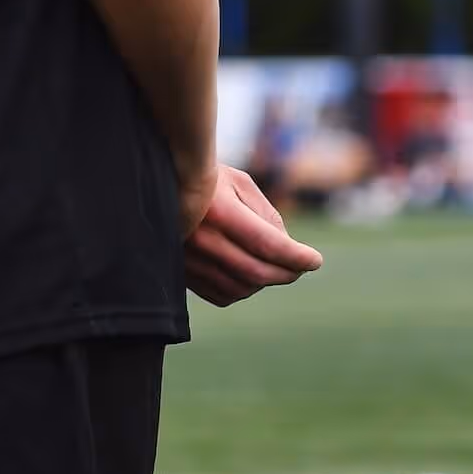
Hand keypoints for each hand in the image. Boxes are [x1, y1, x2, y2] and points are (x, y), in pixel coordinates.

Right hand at [180, 163, 322, 307]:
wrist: (157, 185)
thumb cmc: (205, 178)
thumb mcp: (239, 182)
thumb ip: (267, 215)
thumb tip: (287, 249)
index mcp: (218, 211)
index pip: (268, 244)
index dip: (296, 257)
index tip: (315, 260)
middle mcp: (201, 239)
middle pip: (257, 272)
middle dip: (287, 273)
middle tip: (301, 267)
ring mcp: (188, 259)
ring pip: (241, 288)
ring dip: (266, 282)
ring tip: (274, 267)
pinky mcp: (182, 273)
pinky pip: (222, 295)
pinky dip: (243, 290)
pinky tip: (249, 275)